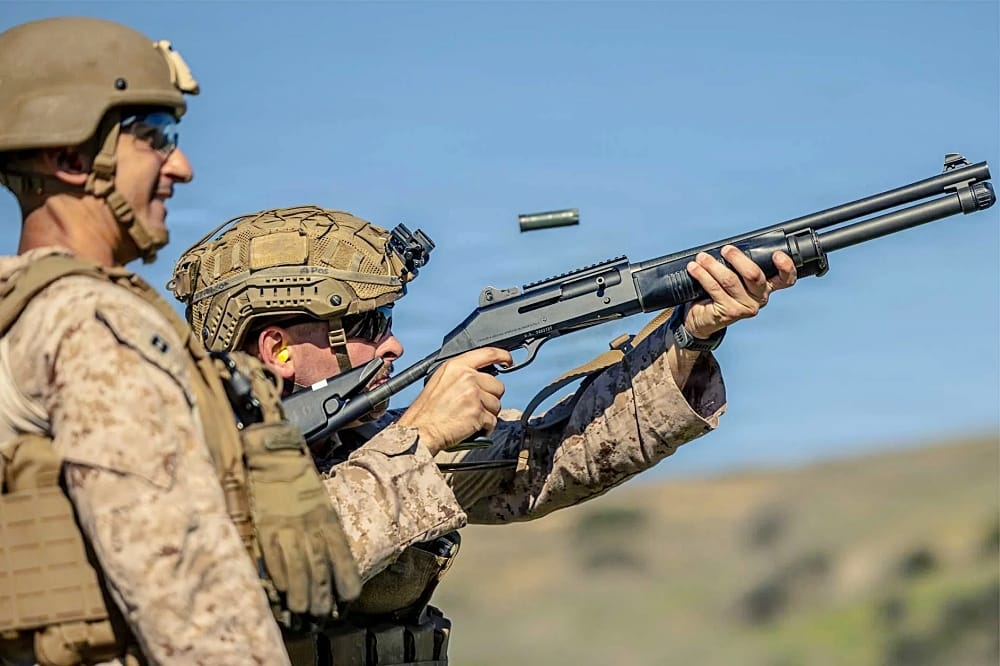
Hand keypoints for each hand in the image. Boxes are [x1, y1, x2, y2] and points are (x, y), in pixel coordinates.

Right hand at [243, 421, 360, 614]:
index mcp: (330, 521)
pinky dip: (280, 579)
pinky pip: (276, 560)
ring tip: (301, 612)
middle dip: (322, 600)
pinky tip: (281, 593)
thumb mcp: (321, 505)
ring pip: (301, 572)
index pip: (345, 562)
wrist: (274, 457)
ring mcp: (289, 529)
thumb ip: (325, 533)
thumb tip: (330, 565)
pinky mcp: (267, 528)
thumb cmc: (298, 483)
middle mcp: (313, 527)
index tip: (343, 603)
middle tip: (320, 616)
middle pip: (323, 573)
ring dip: (301, 597)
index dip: (345, 587)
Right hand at [397, 347, 511, 454]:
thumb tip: (482, 377)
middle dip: (490, 398)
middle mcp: (466, 377)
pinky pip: (493, 421)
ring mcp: (473, 394)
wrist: (421, 430)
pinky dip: (485, 427)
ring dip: (488, 414)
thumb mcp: (440, 381)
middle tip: (475, 406)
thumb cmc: (428, 410)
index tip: (508, 360)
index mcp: (456, 366)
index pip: (488, 354)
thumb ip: (462, 374)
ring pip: (497, 404)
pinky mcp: (477, 413)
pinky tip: (472, 427)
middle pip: (497, 385)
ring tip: (470, 417)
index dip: (502, 356)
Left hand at [683, 246, 796, 338]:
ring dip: (713, 265)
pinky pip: (714, 288)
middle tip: (725, 249)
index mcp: (766, 287)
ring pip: (730, 280)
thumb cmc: (719, 291)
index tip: (777, 255)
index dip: (786, 267)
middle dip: (738, 258)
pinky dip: (702, 275)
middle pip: (755, 275)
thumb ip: (737, 264)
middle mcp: (759, 298)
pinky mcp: (728, 312)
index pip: (786, 279)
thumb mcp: (734, 277)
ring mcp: (745, 307)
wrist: (702, 318)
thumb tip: (728, 246)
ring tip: (701, 257)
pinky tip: (694, 268)